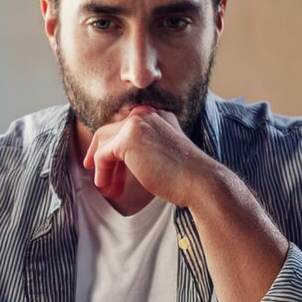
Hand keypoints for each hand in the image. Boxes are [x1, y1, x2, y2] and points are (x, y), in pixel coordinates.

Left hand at [83, 105, 218, 205]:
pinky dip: (101, 172)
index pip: (124, 127)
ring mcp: (135, 123)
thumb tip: (116, 155)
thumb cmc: (184, 175)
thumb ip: (143, 147)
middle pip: (110, 132)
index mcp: (156, 115)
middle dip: (103, 157)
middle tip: (102, 180)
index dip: (113, 148)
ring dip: (102, 168)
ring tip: (105, 188)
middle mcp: (145, 113)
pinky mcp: (127, 138)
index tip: (108, 166)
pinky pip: (102, 155)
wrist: (199, 181)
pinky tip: (106, 187)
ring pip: (103, 143)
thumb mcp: (161, 152)